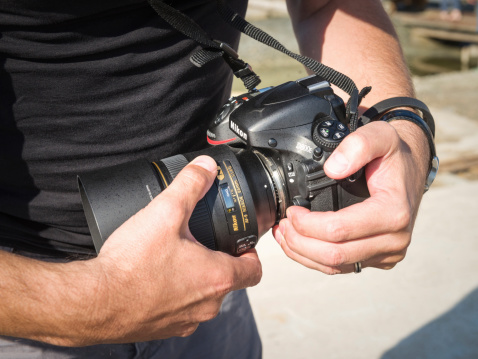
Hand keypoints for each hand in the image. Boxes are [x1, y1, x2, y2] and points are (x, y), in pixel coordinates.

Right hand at [80, 156, 261, 344]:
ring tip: (175, 257)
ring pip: (203, 296)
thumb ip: (190, 185)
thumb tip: (206, 167)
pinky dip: (174, 294)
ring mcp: (185, 321)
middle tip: (201, 242)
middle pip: (227, 281)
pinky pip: (179, 310)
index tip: (240, 243)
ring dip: (195, 278)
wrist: (93, 303)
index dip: (251, 254)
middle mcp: (207, 305)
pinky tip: (154, 278)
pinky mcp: (163, 329)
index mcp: (217, 277)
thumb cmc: (131, 266)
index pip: (254, 270)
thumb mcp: (165, 213)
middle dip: (218, 261)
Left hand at [272, 121, 428, 273]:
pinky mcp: (378, 258)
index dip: (307, 224)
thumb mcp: (381, 135)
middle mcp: (394, 239)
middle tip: (282, 225)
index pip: (339, 230)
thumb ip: (357, 145)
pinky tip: (300, 244)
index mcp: (393, 213)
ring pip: (335, 266)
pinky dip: (315, 258)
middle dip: (300, 242)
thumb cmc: (395, 154)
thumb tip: (332, 169)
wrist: (411, 167)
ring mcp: (387, 253)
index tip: (291, 211)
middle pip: (334, 254)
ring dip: (303, 254)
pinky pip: (342, 266)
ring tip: (284, 235)